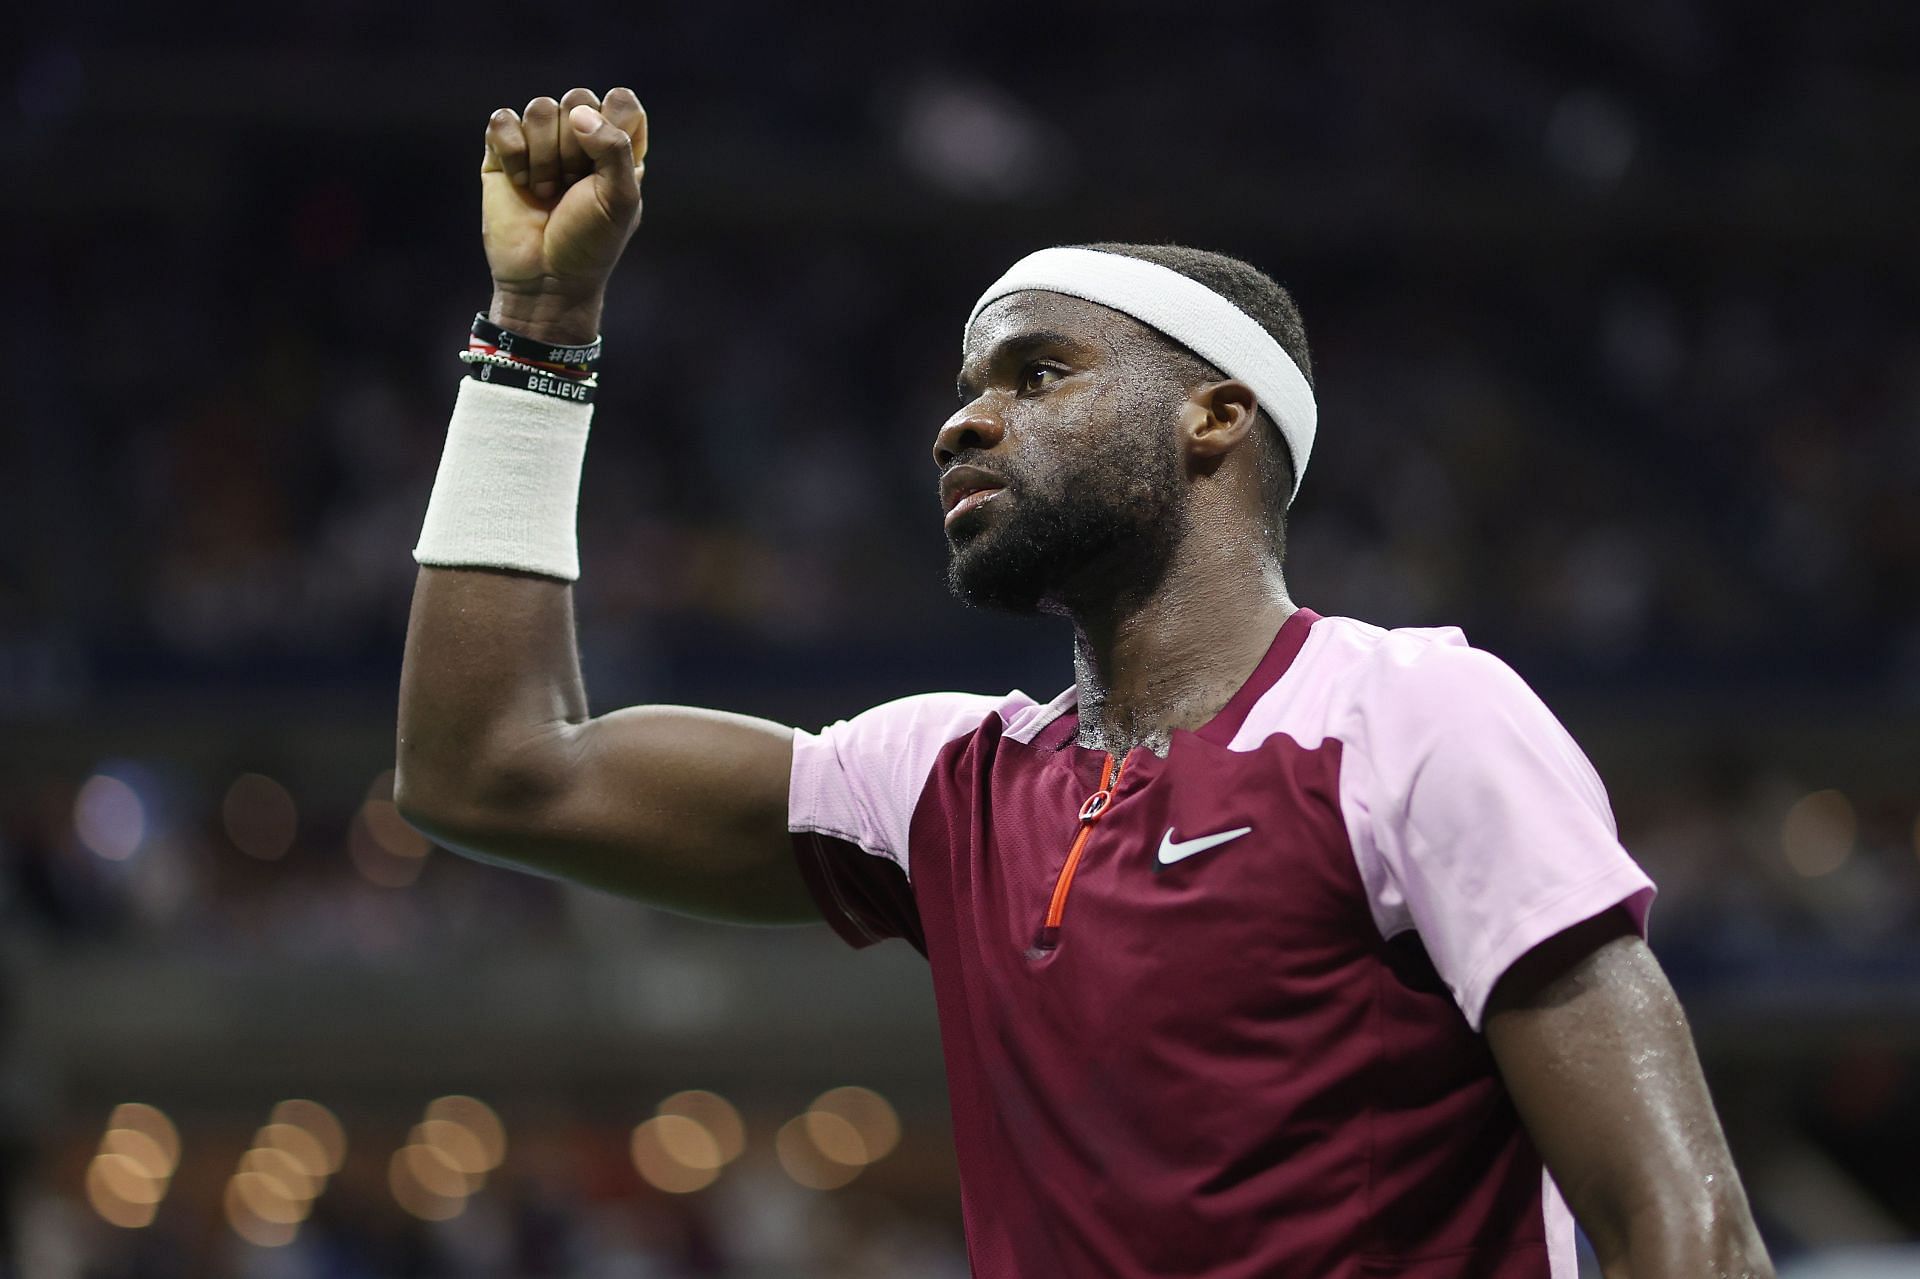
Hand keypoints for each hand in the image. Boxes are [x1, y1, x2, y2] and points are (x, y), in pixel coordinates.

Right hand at [480, 87, 647, 341]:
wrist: (545, 279)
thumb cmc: (590, 243)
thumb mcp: (621, 200)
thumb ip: (614, 148)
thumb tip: (579, 113)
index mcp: (617, 146)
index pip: (621, 101)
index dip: (613, 121)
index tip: (607, 162)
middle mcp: (579, 138)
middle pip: (577, 99)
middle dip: (575, 146)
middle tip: (574, 186)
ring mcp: (539, 143)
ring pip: (539, 108)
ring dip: (544, 156)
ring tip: (547, 192)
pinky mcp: (502, 153)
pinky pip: (503, 121)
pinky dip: (512, 152)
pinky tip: (520, 183)